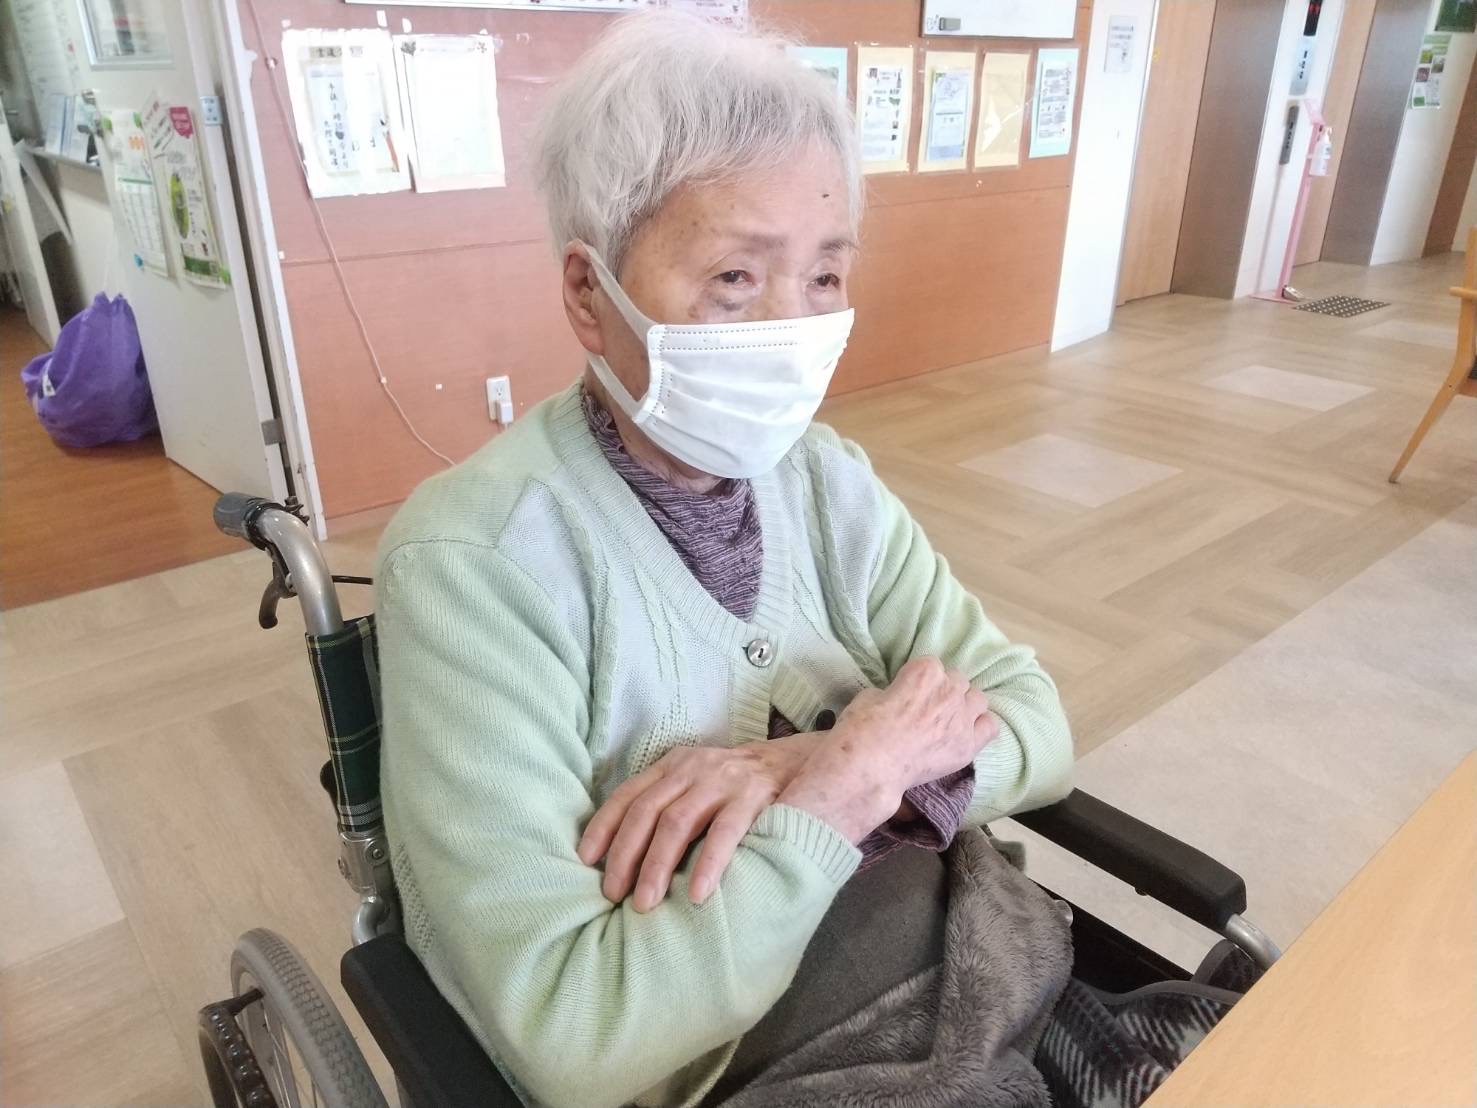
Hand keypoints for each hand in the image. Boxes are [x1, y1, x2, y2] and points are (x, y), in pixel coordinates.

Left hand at [577, 733, 820, 911]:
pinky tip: (698, 895)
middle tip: (613, 896)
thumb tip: (623, 858)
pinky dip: (708, 865)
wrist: (802, 763)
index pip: (627, 795)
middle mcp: (693, 768)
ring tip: (645, 903)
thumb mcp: (697, 784)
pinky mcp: (754, 796)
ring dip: (656, 866)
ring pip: (677, 822)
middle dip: (624, 856)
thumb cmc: (738, 789)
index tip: (585, 861)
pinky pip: (725, 833)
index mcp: (673, 766)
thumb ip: (667, 806)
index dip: (603, 827)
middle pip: (646, 812)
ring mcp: (724, 780)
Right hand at [838, 656, 997, 791]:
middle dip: (944, 691)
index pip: (932, 665)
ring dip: (964, 705)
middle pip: (957, 680)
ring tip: (949, 719)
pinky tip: (966, 733)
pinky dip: (980, 726)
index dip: (920, 679)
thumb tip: (899, 699)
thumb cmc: (862, 728)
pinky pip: (990, 727)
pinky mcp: (969, 746)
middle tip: (927, 708)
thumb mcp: (871, 695)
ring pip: (977, 699)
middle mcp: (950, 690)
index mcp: (925, 672)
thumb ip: (895, 691)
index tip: (909, 692)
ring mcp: (962, 719)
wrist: (871, 766)